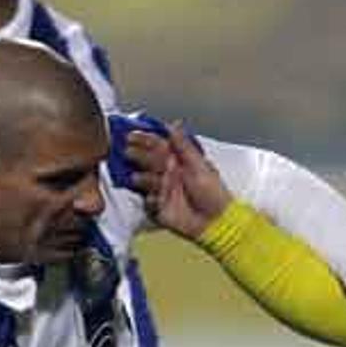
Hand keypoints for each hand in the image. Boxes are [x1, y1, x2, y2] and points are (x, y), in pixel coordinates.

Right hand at [125, 123, 231, 238]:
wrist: (217, 221)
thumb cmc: (213, 193)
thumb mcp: (200, 166)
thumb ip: (184, 146)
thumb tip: (174, 124)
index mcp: (178, 161)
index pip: (158, 146)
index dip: (145, 140)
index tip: (131, 135)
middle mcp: (168, 174)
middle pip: (149, 161)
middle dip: (138, 156)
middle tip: (128, 151)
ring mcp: (163, 191)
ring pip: (146, 181)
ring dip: (143, 178)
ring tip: (138, 177)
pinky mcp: (160, 209)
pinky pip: (150, 203)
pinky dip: (151, 200)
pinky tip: (154, 198)